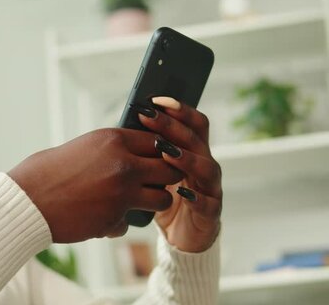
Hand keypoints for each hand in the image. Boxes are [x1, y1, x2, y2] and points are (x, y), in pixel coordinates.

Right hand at [8, 128, 183, 243]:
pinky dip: (117, 222)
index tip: (154, 159)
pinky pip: (130, 222)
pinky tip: (98, 217)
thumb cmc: (45, 172)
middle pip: (170, 168)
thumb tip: (131, 154)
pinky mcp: (114, 218)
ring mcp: (122, 193)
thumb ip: (110, 150)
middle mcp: (123, 164)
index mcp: (113, 139)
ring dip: (151, 201)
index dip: (158, 152)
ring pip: (163, 199)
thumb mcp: (82, 147)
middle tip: (150, 182)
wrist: (26, 200)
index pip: (157, 140)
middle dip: (164, 177)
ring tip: (133, 201)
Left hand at [137, 97, 222, 252]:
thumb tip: (126, 124)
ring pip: (206, 167)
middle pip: (195, 139)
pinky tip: (182, 194)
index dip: (179, 110)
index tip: (156, 98)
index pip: (193, 124)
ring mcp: (210, 189)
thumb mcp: (153, 172)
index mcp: (193, 153)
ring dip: (186, 158)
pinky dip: (196, 198)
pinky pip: (207, 203)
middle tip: (149, 116)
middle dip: (172, 126)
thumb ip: (148, 152)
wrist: (180, 238)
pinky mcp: (210, 214)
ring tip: (166, 153)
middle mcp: (205, 166)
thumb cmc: (164, 198)